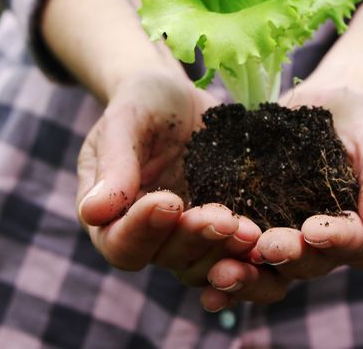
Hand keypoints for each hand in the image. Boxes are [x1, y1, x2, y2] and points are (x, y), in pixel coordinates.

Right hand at [75, 71, 288, 303]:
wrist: (180, 97)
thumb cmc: (142, 103)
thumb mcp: (126, 121)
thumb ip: (114, 164)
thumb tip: (93, 211)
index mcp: (111, 218)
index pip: (121, 244)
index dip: (143, 230)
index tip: (168, 200)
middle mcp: (149, 237)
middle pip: (167, 259)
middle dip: (195, 239)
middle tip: (222, 217)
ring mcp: (188, 237)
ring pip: (205, 264)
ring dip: (227, 251)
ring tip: (250, 230)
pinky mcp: (224, 228)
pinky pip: (237, 251)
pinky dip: (252, 251)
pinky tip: (269, 236)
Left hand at [199, 83, 362, 308]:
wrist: (331, 105)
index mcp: (359, 234)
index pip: (351, 245)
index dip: (334, 240)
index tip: (314, 231)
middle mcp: (320, 248)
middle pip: (306, 264)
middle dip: (287, 256)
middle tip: (266, 247)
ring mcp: (284, 240)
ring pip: (268, 269)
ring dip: (246, 274)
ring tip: (221, 271)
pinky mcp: (250, 224)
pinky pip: (234, 250)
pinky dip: (216, 261)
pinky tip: (197, 270)